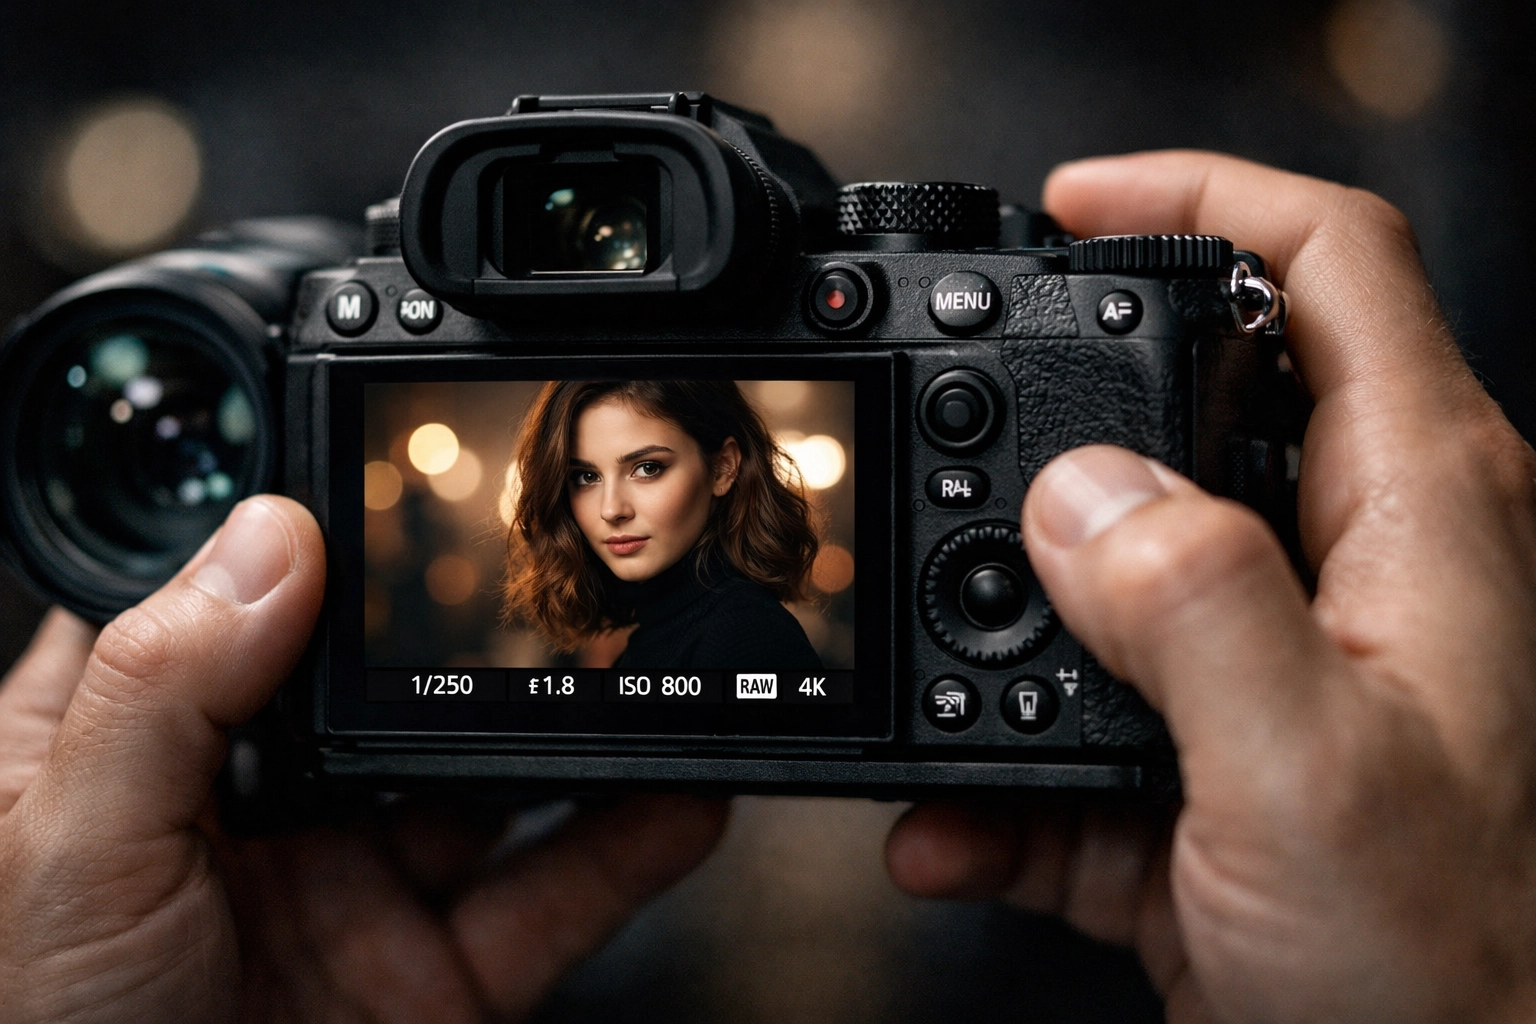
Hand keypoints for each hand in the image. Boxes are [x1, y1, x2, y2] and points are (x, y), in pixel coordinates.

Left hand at [0, 496, 725, 1022]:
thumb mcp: (73, 850)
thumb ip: (164, 687)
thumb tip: (271, 539)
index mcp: (139, 762)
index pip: (221, 613)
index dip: (293, 548)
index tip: (379, 483)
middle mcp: (263, 819)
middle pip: (387, 694)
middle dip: (468, 642)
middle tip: (551, 580)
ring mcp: (360, 897)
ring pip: (490, 791)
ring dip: (575, 737)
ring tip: (639, 674)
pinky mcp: (438, 979)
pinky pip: (552, 900)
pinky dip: (629, 848)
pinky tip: (679, 795)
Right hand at [885, 152, 1535, 1021]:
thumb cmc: (1459, 983)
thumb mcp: (1313, 785)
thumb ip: (1194, 612)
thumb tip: (1075, 496)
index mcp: (1417, 517)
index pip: (1327, 266)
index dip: (1200, 197)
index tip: (1071, 205)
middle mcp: (1350, 568)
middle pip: (1184, 405)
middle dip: (1048, 427)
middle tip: (945, 452)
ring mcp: (1271, 666)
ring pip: (1103, 574)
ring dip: (996, 632)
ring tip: (929, 695)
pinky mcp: (1208, 758)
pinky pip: (1073, 720)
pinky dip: (994, 772)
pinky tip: (951, 826)